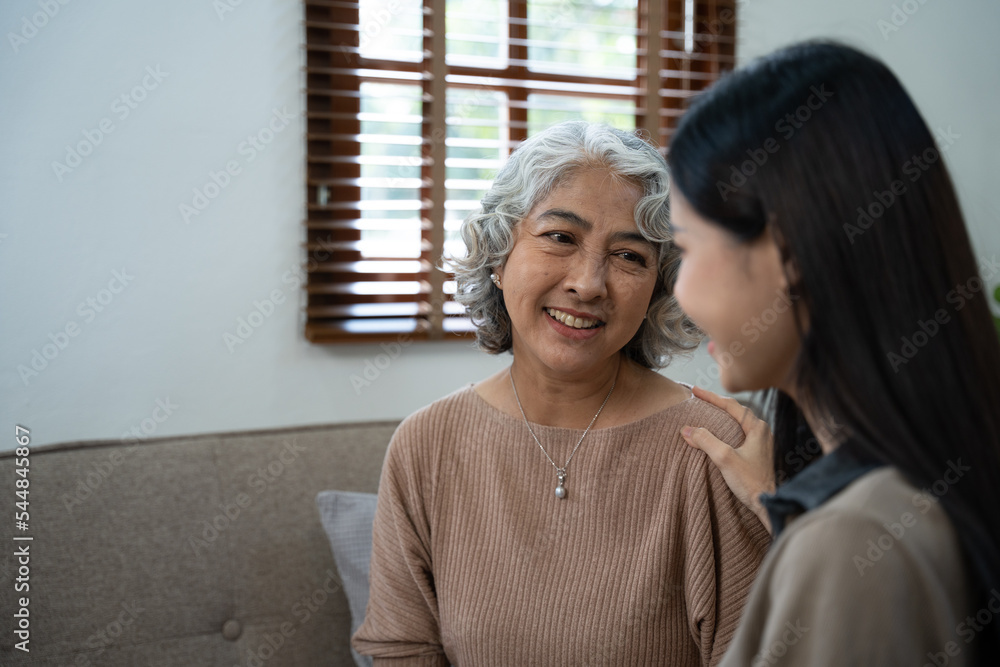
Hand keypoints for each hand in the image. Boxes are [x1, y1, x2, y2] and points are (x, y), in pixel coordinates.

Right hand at [681, 385, 775, 533]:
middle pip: (735, 412)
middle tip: (698, 399)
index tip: (694, 391)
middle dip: (716, 404)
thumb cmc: (751, 482)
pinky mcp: (757, 454)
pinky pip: (738, 434)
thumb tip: (687, 429)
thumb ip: (706, 440)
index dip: (710, 397)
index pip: (730, 405)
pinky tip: (716, 435)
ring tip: (705, 413)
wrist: (767, 504)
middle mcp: (761, 432)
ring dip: (721, 417)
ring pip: (737, 423)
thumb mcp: (725, 458)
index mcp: (757, 428)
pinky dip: (725, 430)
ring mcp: (760, 443)